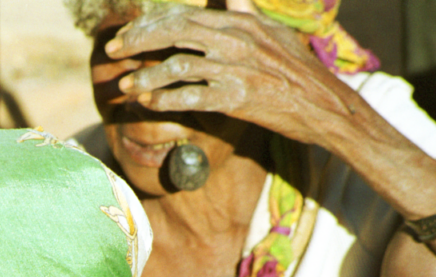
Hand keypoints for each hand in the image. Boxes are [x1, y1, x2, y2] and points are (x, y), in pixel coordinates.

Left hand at [105, 3, 360, 144]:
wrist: (323, 104)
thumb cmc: (297, 70)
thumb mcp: (273, 32)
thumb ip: (245, 13)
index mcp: (240, 23)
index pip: (184, 16)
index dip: (149, 24)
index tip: (125, 34)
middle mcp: (235, 41)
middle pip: (175, 34)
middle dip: (138, 42)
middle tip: (112, 52)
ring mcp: (235, 69)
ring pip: (178, 67)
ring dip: (146, 76)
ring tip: (125, 87)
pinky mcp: (237, 98)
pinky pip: (191, 97)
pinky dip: (165, 100)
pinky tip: (148, 104)